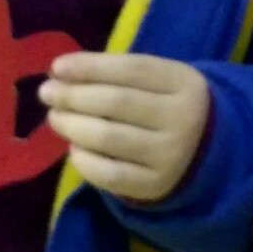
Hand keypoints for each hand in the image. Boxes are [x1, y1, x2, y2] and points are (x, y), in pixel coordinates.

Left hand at [40, 52, 210, 202]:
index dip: (91, 66)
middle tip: (47, 93)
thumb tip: (61, 74)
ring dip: (71, 125)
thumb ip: (118, 75)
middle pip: (117, 102)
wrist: (205, 153)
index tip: (56, 67)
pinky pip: (108, 173)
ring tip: (55, 117)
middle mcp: (183, 119)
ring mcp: (170, 155)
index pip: (133, 69)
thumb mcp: (159, 82)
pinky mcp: (154, 184)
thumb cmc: (167, 107)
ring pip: (108, 137)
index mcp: (186, 85)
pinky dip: (83, 159)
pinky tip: (75, 148)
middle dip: (73, 95)